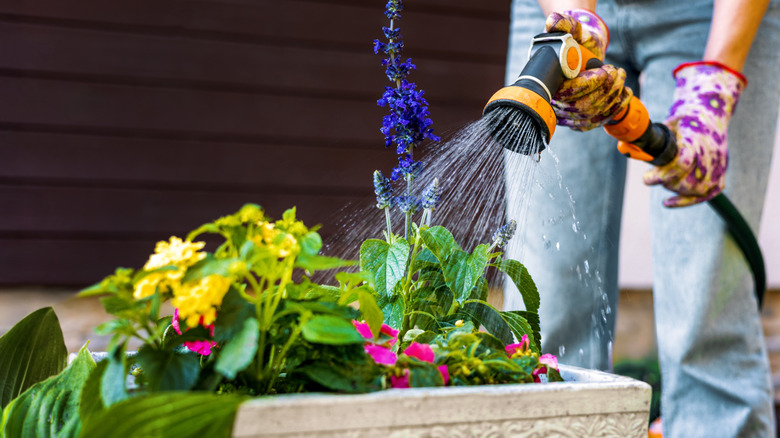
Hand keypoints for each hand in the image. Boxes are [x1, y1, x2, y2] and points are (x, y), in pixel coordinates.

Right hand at [546, 10, 631, 131]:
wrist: (583, 53)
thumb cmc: (575, 42)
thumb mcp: (570, 31)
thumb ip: (563, 25)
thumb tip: (553, 22)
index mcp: (550, 84)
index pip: (567, 93)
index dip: (587, 85)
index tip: (605, 70)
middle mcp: (556, 104)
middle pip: (582, 107)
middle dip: (605, 89)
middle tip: (616, 71)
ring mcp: (569, 115)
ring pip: (593, 114)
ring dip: (613, 94)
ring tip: (620, 75)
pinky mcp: (582, 120)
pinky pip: (599, 120)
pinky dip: (616, 107)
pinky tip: (625, 92)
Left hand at [643, 62, 745, 207]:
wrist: (710, 113)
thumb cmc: (684, 119)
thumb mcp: (666, 124)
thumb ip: (649, 139)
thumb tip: (626, 150)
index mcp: (695, 139)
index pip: (681, 164)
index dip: (662, 175)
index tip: (647, 177)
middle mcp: (710, 154)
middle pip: (686, 181)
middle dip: (666, 182)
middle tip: (651, 177)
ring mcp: (718, 165)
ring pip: (697, 189)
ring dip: (676, 190)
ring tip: (663, 180)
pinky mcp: (721, 172)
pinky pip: (709, 192)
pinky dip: (688, 200)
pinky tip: (668, 203)